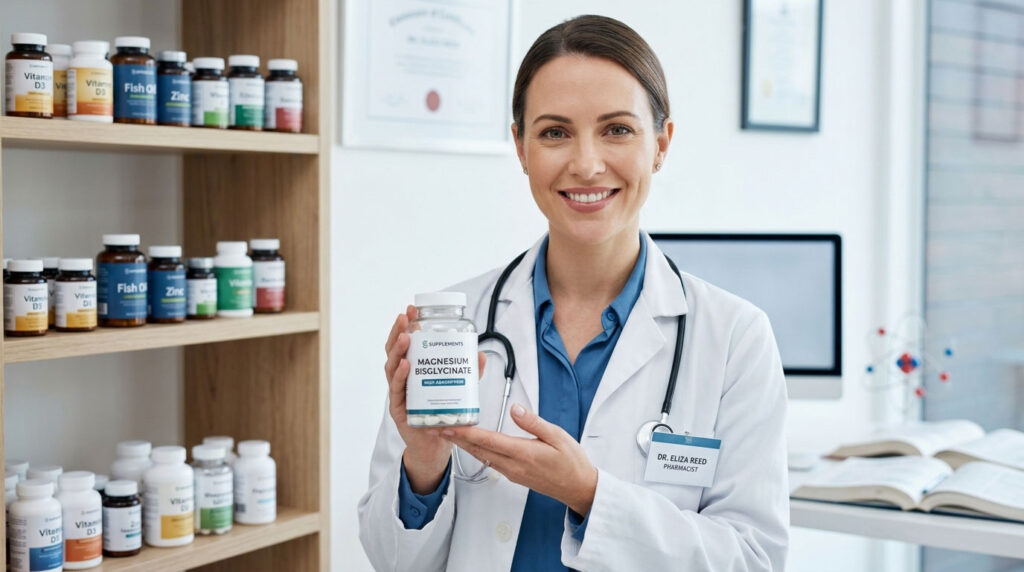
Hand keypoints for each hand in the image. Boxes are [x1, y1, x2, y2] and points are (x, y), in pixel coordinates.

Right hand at [384, 305, 485, 493]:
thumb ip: (468, 373)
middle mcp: (402, 380)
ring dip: (398, 351)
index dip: (406, 326)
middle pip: (394, 352)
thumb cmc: (441, 414)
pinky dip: (401, 377)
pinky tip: (407, 366)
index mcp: (412, 371)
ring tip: (406, 337)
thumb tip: (479, 354)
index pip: (405, 344)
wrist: (434, 446)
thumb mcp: (456, 389)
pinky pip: (397, 391)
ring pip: (392, 369)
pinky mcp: (400, 410)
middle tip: (405, 318)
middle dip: (398, 332)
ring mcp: (399, 394)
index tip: (411, 309)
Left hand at [441, 404, 598, 515]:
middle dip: (457, 439)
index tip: (450, 427)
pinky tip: (472, 445)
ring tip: (449, 433)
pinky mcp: (514, 475)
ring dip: (464, 446)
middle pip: (479, 450)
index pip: (488, 441)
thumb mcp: (557, 436)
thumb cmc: (571, 462)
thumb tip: (515, 408)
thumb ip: (533, 422)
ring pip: (482, 457)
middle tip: (438, 427)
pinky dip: (477, 451)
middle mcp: (513, 465)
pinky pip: (490, 462)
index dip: (467, 434)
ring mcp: (512, 472)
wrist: (578, 488)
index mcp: (523, 453)